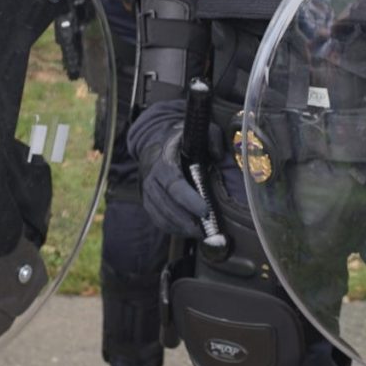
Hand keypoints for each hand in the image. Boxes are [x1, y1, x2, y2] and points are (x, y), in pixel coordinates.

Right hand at [127, 101, 210, 240]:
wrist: (153, 141)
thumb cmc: (181, 139)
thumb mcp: (199, 131)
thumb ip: (212, 139)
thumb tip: (218, 156)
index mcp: (164, 161)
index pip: (174, 184)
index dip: (189, 200)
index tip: (205, 210)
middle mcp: (151, 178)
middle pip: (166, 205)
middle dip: (186, 220)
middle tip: (207, 230)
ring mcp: (147, 191)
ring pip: (161, 215)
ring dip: (180, 228)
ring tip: (201, 234)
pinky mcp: (147, 201)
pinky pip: (158, 219)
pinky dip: (173, 228)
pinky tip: (188, 232)